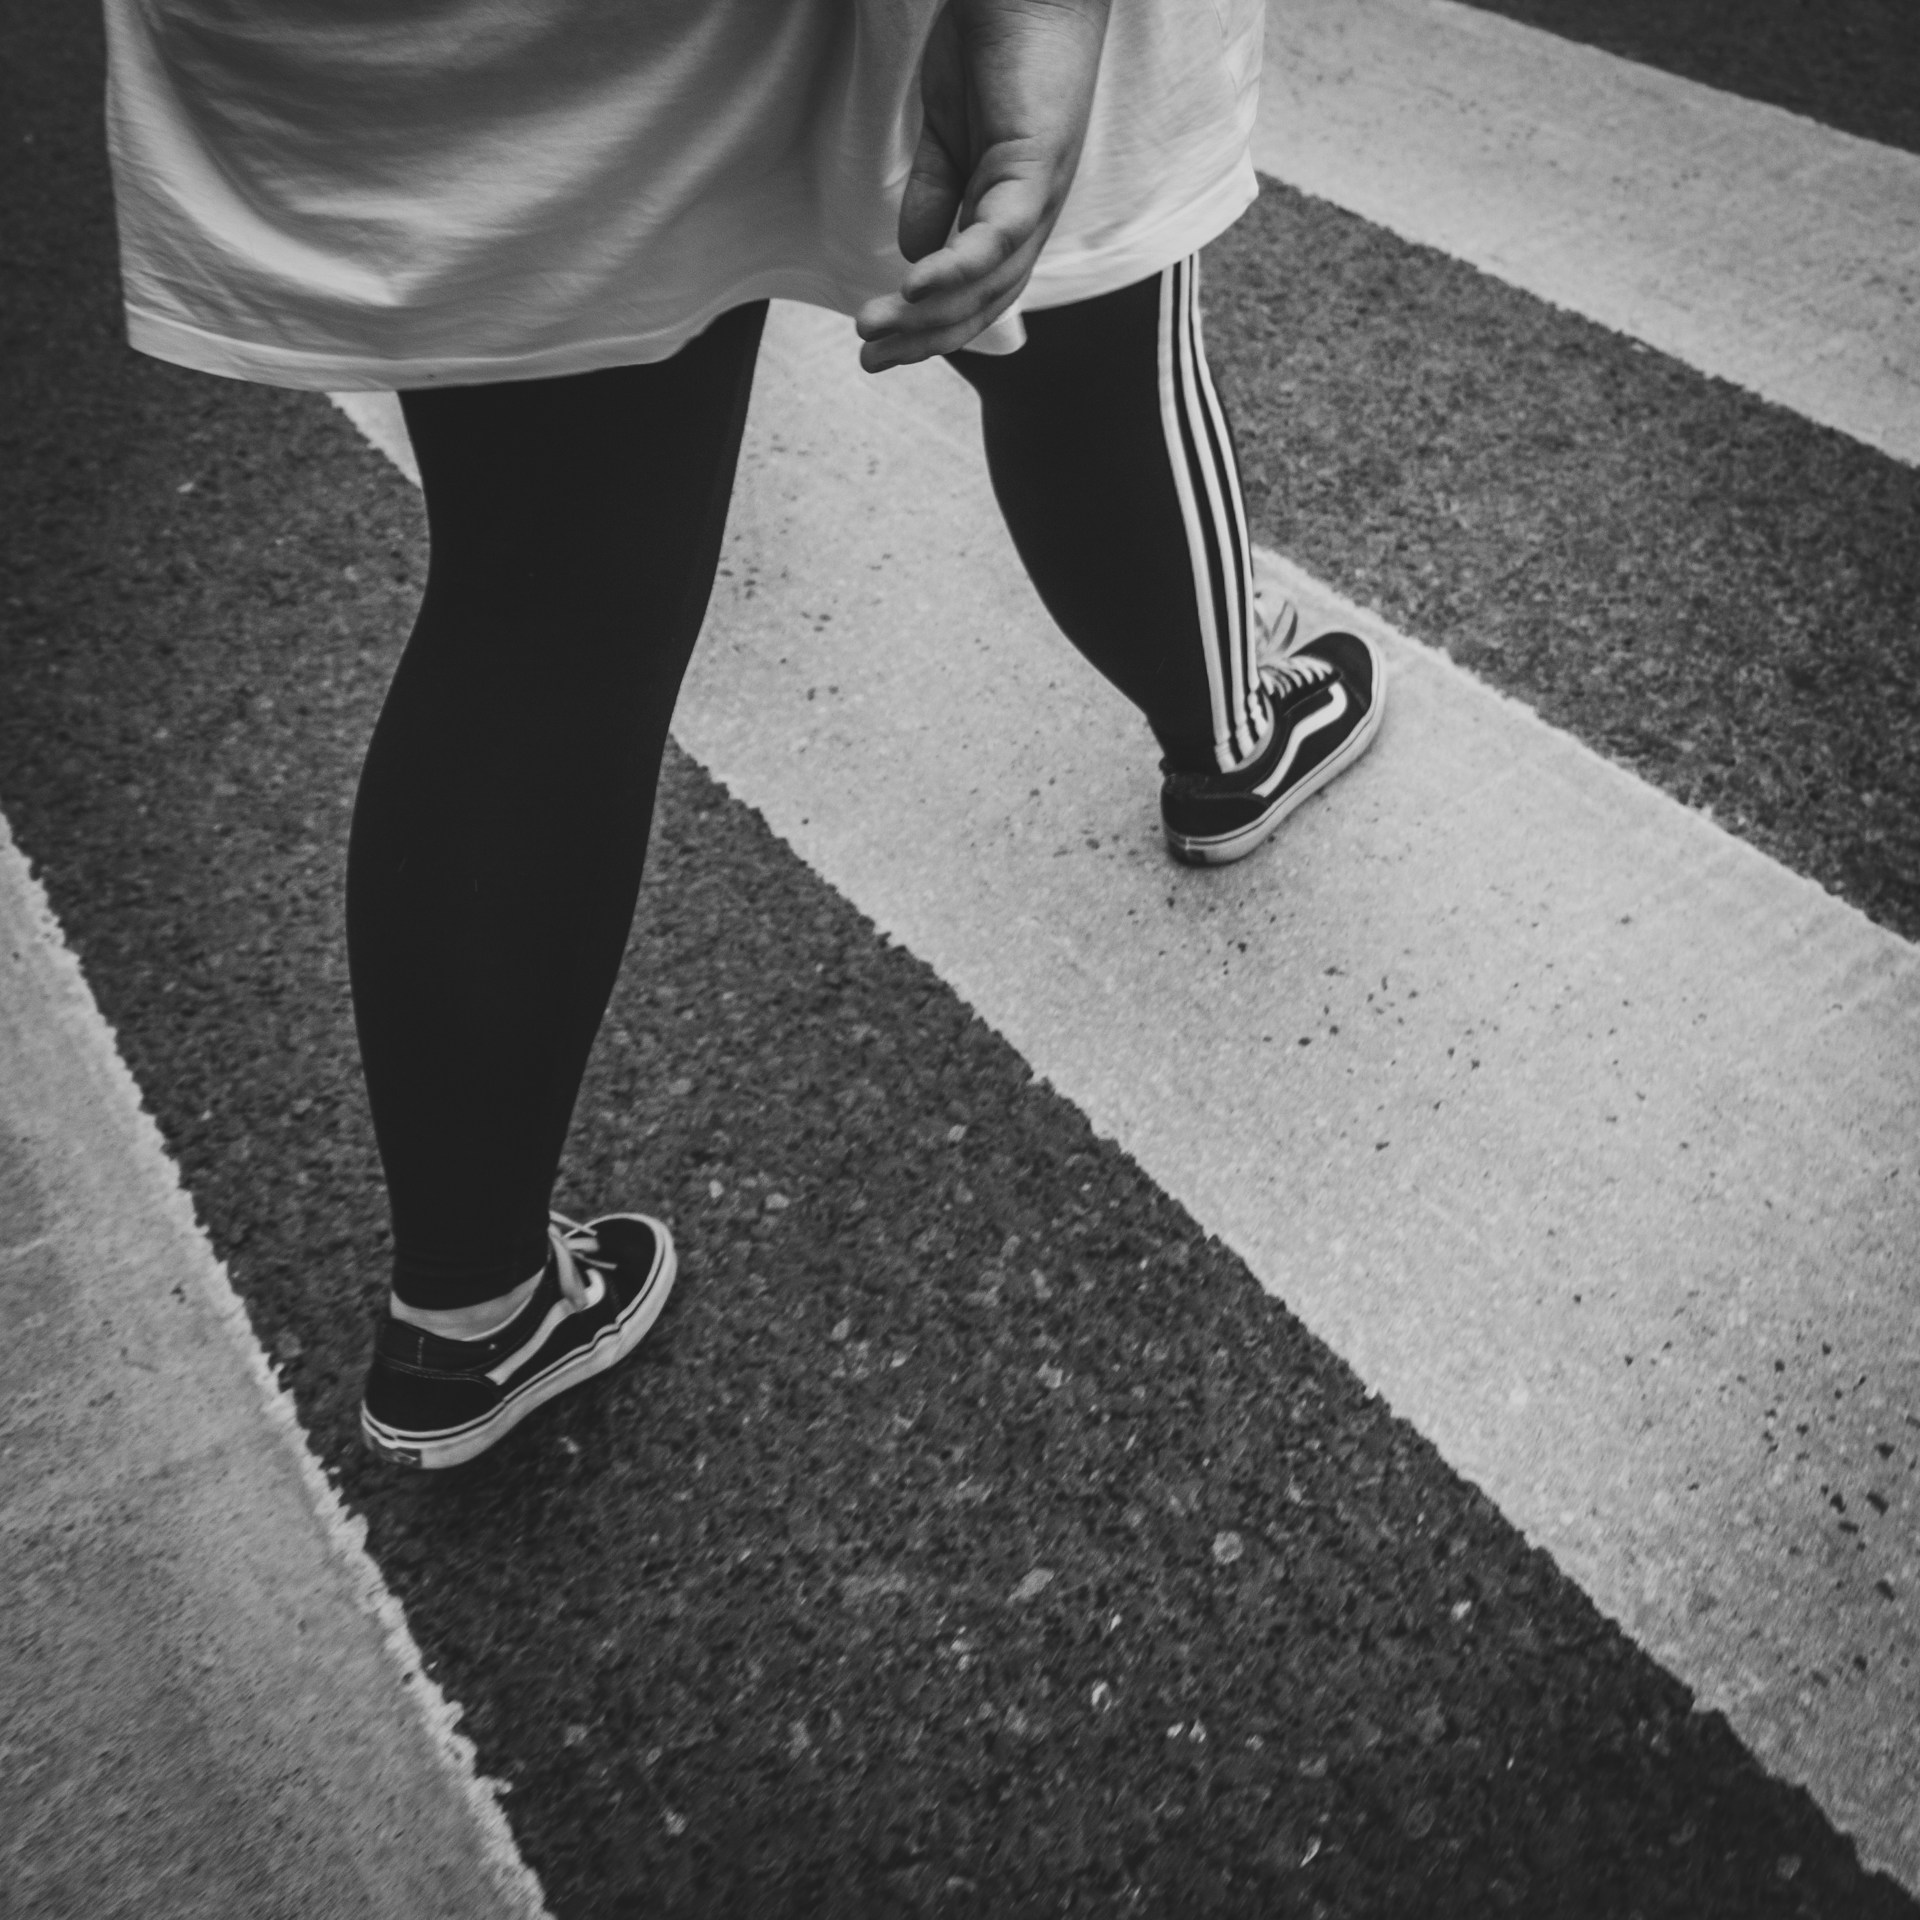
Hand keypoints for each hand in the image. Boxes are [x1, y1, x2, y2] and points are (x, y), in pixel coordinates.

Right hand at [855, 0, 1110, 372]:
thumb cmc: (991, 46)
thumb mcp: (948, 133)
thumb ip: (934, 192)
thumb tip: (911, 254)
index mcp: (1009, 212)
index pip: (973, 292)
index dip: (926, 328)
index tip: (875, 349)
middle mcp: (1031, 215)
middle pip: (982, 302)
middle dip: (922, 339)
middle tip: (868, 364)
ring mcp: (1040, 192)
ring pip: (990, 280)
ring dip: (929, 313)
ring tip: (874, 330)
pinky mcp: (1039, 163)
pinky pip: (1000, 232)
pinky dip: (960, 264)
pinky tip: (915, 284)